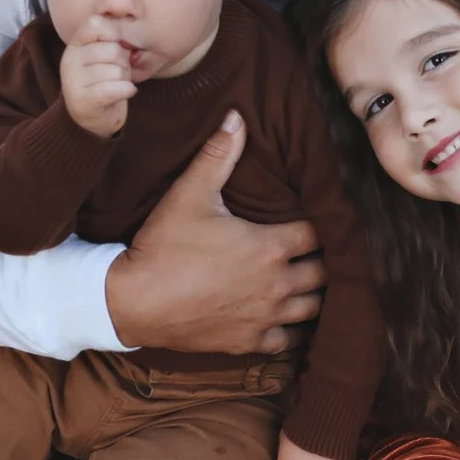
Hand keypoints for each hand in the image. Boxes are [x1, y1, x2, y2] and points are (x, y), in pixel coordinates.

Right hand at [60, 29, 136, 136]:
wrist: (91, 120)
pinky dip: (127, 90)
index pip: (95, 24)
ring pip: (116, 70)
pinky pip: (116, 88)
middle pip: (113, 50)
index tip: (116, 47)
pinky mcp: (83, 100)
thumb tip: (127, 33)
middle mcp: (70, 60)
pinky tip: (126, 92)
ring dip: (124, 79)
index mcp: (75, 45)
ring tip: (116, 85)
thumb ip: (111, 40)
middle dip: (124, 63)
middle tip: (118, 73)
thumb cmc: (102, 82)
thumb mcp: (103, 56)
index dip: (113, 34)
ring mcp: (73, 81)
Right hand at [104, 112, 326, 352]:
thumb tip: (237, 117)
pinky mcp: (248, 342)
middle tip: (320, 249)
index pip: (319, 232)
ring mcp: (265, 317)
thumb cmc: (163, 247)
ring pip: (313, 308)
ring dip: (314, 295)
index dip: (324, 223)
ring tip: (310, 282)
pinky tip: (286, 320)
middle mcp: (277, 284)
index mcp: (271, 247)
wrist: (133, 302)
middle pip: (325, 272)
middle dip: (325, 259)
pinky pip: (287, 341)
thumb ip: (218, 155)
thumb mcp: (190, 193)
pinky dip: (291, 330)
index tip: (322, 217)